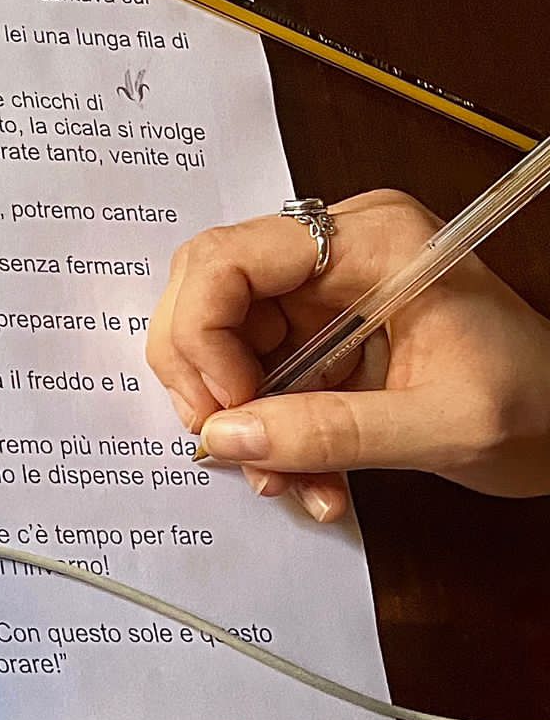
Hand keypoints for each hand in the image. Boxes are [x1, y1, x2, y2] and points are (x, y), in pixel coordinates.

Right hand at [147, 188, 549, 518]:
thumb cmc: (539, 408)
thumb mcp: (443, 427)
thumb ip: (330, 433)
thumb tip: (222, 437)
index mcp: (371, 241)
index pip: (229, 257)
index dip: (202, 333)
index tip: (224, 409)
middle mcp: (336, 250)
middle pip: (208, 293)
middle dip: (204, 377)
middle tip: (228, 445)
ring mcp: (325, 289)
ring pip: (222, 341)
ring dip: (238, 418)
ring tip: (285, 479)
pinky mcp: (321, 330)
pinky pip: (256, 374)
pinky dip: (266, 431)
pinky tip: (308, 475)